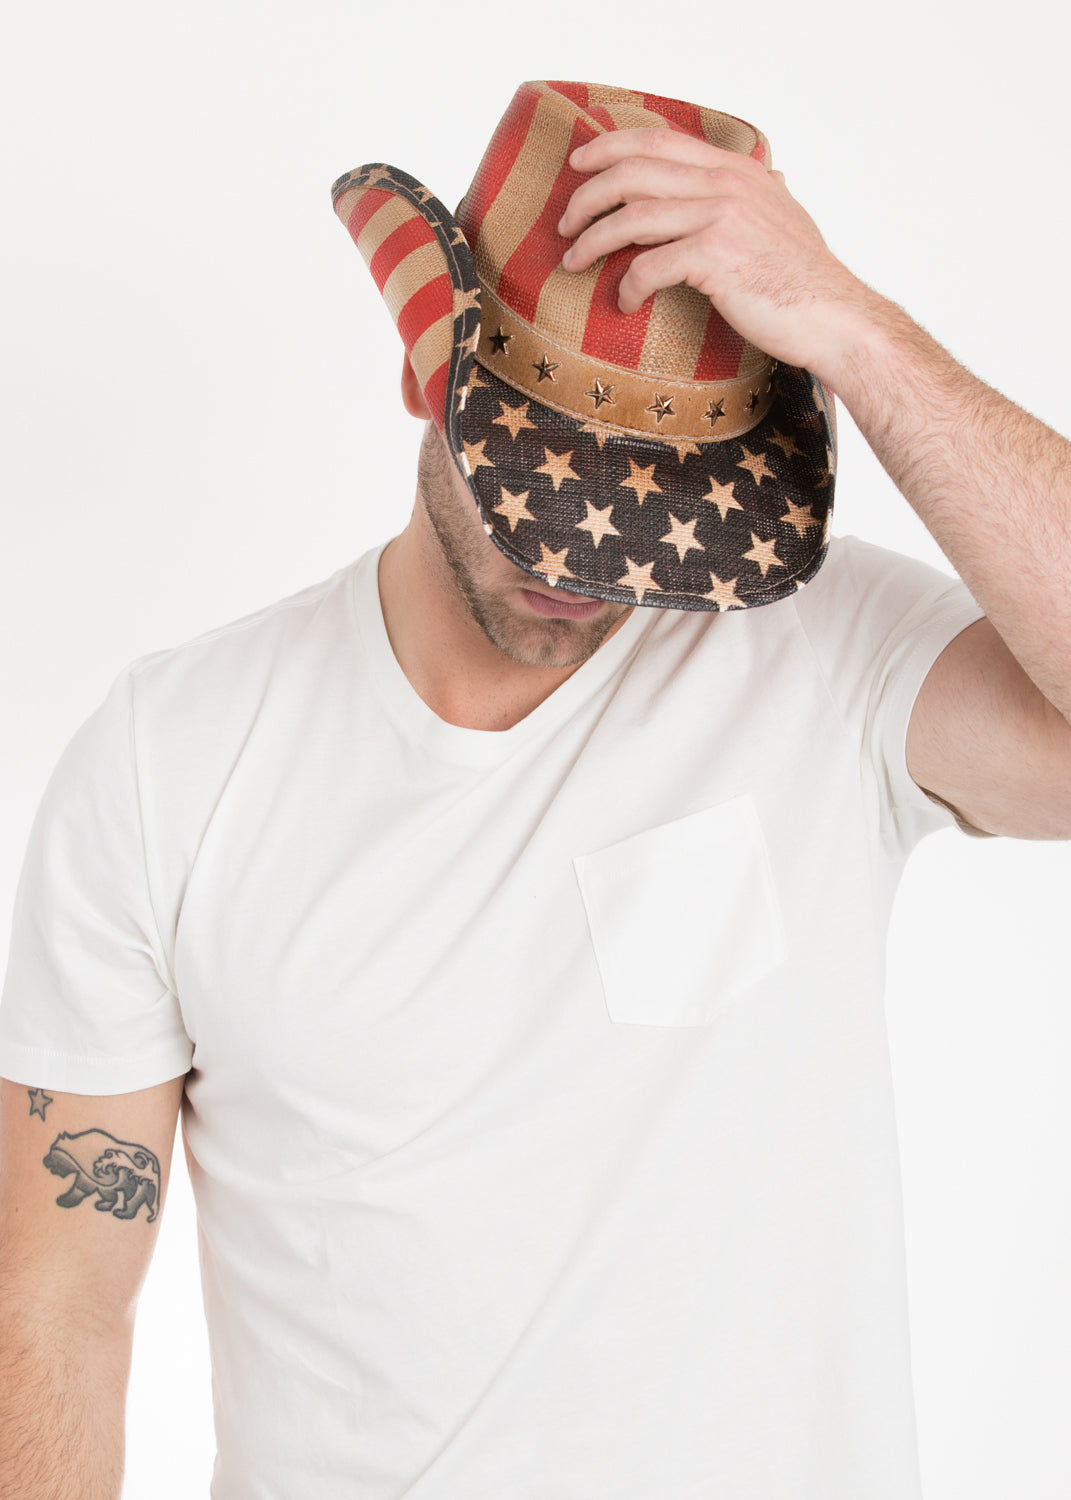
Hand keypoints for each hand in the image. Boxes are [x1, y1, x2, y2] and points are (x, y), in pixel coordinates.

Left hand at [558, 128, 872, 380]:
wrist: (833, 317)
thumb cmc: (806, 278)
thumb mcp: (789, 217)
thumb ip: (768, 192)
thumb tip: (774, 173)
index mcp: (736, 170)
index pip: (659, 140)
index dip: (610, 146)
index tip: (580, 164)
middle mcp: (726, 184)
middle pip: (633, 172)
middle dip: (587, 196)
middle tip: (566, 224)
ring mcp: (720, 217)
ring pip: (631, 217)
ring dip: (592, 240)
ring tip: (575, 262)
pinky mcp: (715, 257)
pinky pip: (649, 266)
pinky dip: (628, 287)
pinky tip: (626, 304)